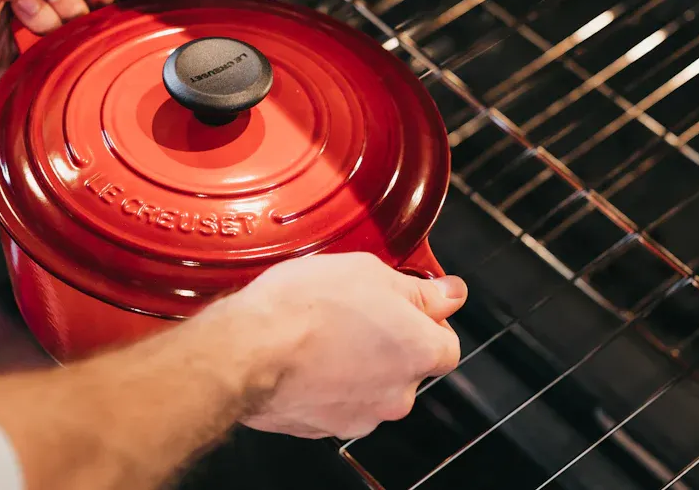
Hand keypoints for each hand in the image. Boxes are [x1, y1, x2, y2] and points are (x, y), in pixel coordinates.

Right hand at [215, 252, 466, 439]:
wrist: (247, 349)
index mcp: (420, 352)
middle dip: (388, 343)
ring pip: (371, 387)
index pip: (447, 344)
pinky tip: (304, 357)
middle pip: (407, 368)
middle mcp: (398, 393)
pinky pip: (336, 402)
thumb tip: (450, 293)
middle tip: (355, 312)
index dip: (427, 322)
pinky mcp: (323, 428)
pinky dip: (326, 384)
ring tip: (322, 333)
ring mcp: (361, 416)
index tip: (406, 305)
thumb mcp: (370, 271)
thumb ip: (419, 290)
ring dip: (357, 364)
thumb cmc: (305, 306)